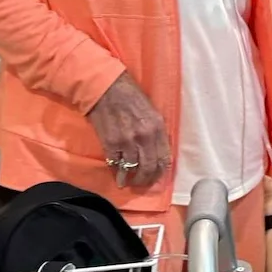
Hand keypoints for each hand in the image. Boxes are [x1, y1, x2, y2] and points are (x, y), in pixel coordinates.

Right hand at [88, 72, 171, 187]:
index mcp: (158, 128)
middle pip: (149, 167)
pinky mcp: (110, 144)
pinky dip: (115, 171)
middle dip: (146, 179)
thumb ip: (156, 132)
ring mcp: (127, 142)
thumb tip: (157, 152)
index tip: (156, 176)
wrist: (106, 88)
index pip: (165, 158)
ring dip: (130, 178)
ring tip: (128, 181)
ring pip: (132, 168)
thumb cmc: (131, 97)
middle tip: (142, 183)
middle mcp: (145, 137)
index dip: (161, 171)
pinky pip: (115, 164)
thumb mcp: (152, 112)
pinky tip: (116, 174)